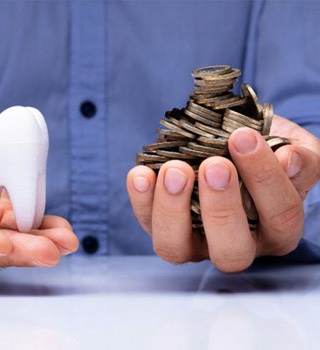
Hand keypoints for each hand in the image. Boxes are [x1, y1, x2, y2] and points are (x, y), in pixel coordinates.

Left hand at [127, 115, 319, 272]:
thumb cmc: (264, 154)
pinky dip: (140, 199)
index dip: (265, 178)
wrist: (231, 149)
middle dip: (221, 207)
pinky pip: (147, 224)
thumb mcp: (291, 150)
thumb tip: (290, 159)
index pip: (279, 216)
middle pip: (230, 250)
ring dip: (172, 208)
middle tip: (215, 165)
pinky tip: (141, 173)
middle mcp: (236, 246)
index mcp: (276, 230)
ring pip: (176, 248)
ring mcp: (194, 243)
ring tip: (175, 169)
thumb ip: (301, 159)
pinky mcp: (163, 230)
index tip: (244, 138)